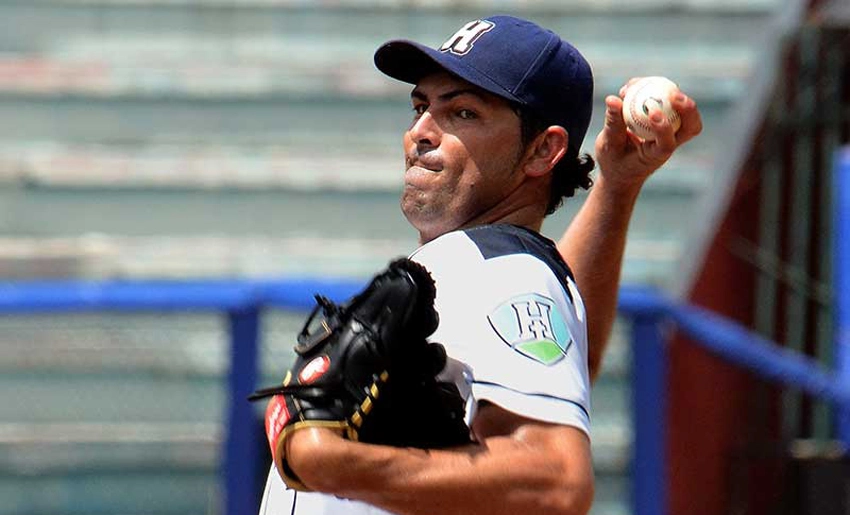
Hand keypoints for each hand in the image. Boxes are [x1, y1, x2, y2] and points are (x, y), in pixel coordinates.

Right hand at [593, 77, 702, 191]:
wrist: (620, 169)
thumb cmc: (613, 162)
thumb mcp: (608, 145)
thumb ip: (613, 124)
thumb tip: (612, 99)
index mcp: (655, 156)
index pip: (667, 144)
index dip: (664, 128)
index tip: (651, 113)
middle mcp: (668, 143)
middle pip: (691, 127)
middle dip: (688, 109)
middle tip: (673, 94)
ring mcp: (670, 132)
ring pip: (683, 112)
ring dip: (669, 93)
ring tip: (639, 84)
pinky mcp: (666, 121)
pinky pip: (668, 102)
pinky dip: (655, 90)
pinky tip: (633, 85)